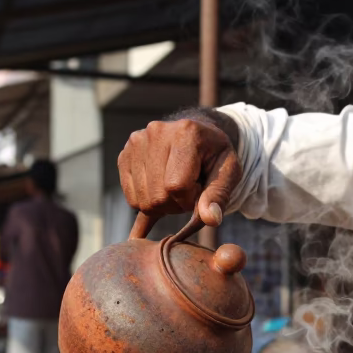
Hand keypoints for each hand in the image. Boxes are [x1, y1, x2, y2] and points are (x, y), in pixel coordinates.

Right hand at [117, 116, 240, 226]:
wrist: (198, 137)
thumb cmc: (215, 156)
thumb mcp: (229, 173)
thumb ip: (219, 195)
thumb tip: (210, 219)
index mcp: (186, 133)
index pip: (176, 186)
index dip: (190, 199)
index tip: (200, 191)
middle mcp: (156, 133)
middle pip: (158, 196)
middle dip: (177, 204)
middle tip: (189, 190)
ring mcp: (136, 143)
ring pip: (143, 201)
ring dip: (163, 205)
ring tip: (176, 188)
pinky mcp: (124, 156)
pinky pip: (132, 199)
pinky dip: (148, 202)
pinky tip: (162, 189)